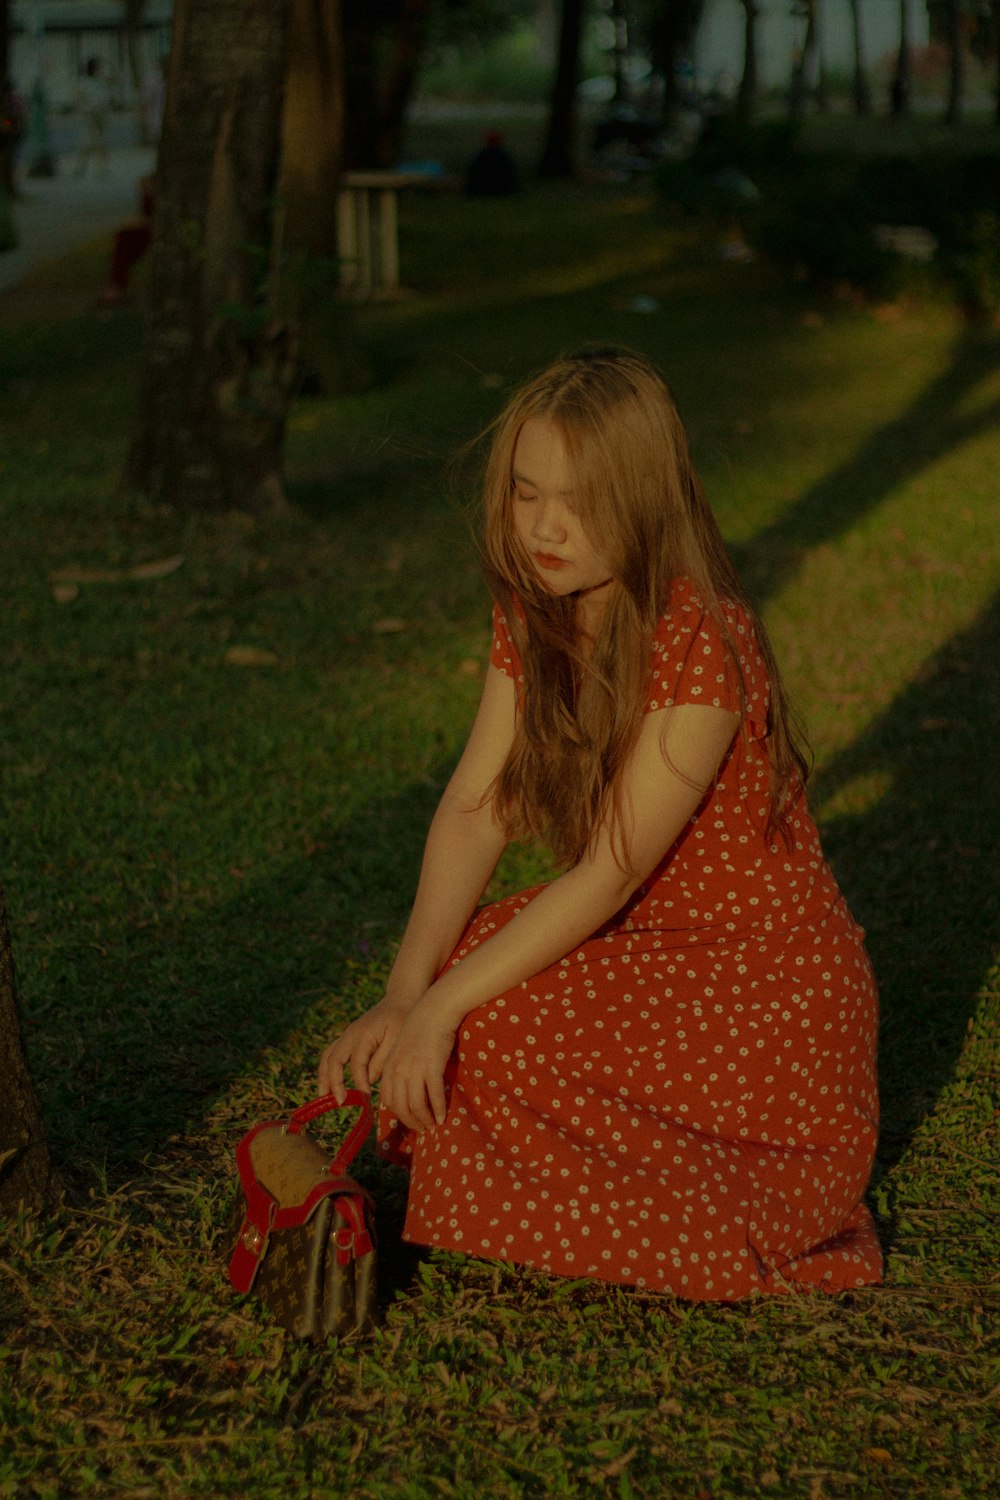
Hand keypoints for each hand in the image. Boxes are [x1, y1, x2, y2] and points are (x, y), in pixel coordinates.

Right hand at [317, 998, 410, 1102]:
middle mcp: (350, 1034)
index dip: (360, 1083)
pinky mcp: (348, 1039)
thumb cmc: (401, 1020)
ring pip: (328, 1057)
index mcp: (364, 1034)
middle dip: (334, 1082)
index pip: (357, 1064)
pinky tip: (331, 1084)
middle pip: (333, 1060)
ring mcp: (346, 1036)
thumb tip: (367, 1080)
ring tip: (325, 1097)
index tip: (367, 1099)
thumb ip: (382, 1061)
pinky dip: (328, 1069)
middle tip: (340, 1102)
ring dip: (324, 1077)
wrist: (400, 1000)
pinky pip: (332, 1054)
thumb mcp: (397, 1040)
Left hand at [378, 1006, 457, 1132]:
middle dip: (411, 1121)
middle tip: (422, 1128)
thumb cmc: (422, 1030)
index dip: (400, 1114)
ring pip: (416, 1105)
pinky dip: (438, 1109)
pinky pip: (434, 1096)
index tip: (410, 1120)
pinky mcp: (432, 1068)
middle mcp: (398, 1071)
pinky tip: (443, 1117)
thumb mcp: (403, 1051)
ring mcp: (414, 1070)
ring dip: (424, 1119)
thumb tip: (406, 1093)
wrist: (435, 1011)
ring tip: (432, 1125)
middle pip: (401, 1107)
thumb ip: (400, 1071)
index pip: (389, 1101)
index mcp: (389, 1068)